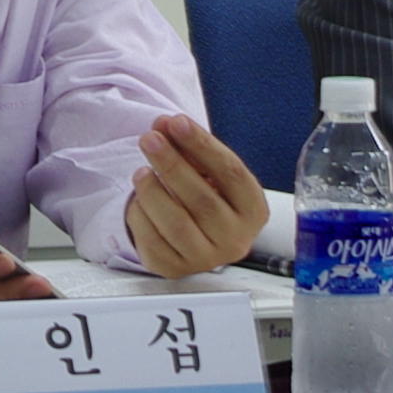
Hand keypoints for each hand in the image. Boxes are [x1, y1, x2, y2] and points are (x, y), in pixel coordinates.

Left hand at [123, 116, 268, 276]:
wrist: (199, 235)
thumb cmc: (207, 195)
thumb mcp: (207, 170)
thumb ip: (189, 147)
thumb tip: (164, 126)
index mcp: (253, 209)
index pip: (230, 173)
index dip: (201, 145)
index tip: (177, 122)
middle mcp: (236, 239)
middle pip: (202, 200)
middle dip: (171, 164)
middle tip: (150, 139)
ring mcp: (206, 259)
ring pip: (176, 224)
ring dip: (152, 191)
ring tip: (141, 171)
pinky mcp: (175, 269)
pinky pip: (152, 242)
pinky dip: (140, 215)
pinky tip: (139, 200)